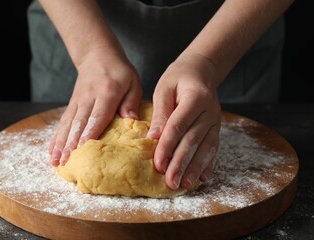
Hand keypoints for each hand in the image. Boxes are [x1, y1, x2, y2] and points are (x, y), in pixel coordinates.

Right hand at [49, 48, 141, 165]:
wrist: (97, 54)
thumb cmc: (119, 70)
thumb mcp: (132, 82)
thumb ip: (131, 101)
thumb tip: (131, 120)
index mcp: (107, 92)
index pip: (98, 115)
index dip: (90, 133)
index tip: (83, 148)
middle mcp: (89, 97)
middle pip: (79, 123)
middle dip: (71, 143)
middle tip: (66, 161)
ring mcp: (77, 101)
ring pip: (68, 124)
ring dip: (61, 143)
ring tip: (56, 160)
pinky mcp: (71, 104)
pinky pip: (63, 122)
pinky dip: (56, 137)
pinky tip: (52, 150)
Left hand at [147, 54, 220, 189]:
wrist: (202, 70)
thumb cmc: (179, 77)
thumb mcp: (165, 88)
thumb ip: (161, 112)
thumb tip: (153, 137)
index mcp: (195, 97)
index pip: (178, 126)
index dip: (167, 146)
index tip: (158, 164)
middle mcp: (210, 111)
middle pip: (193, 140)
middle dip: (180, 163)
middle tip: (170, 181)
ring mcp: (216, 120)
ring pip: (206, 147)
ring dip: (195, 168)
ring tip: (185, 184)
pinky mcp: (217, 127)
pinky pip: (214, 147)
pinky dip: (208, 163)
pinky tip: (203, 177)